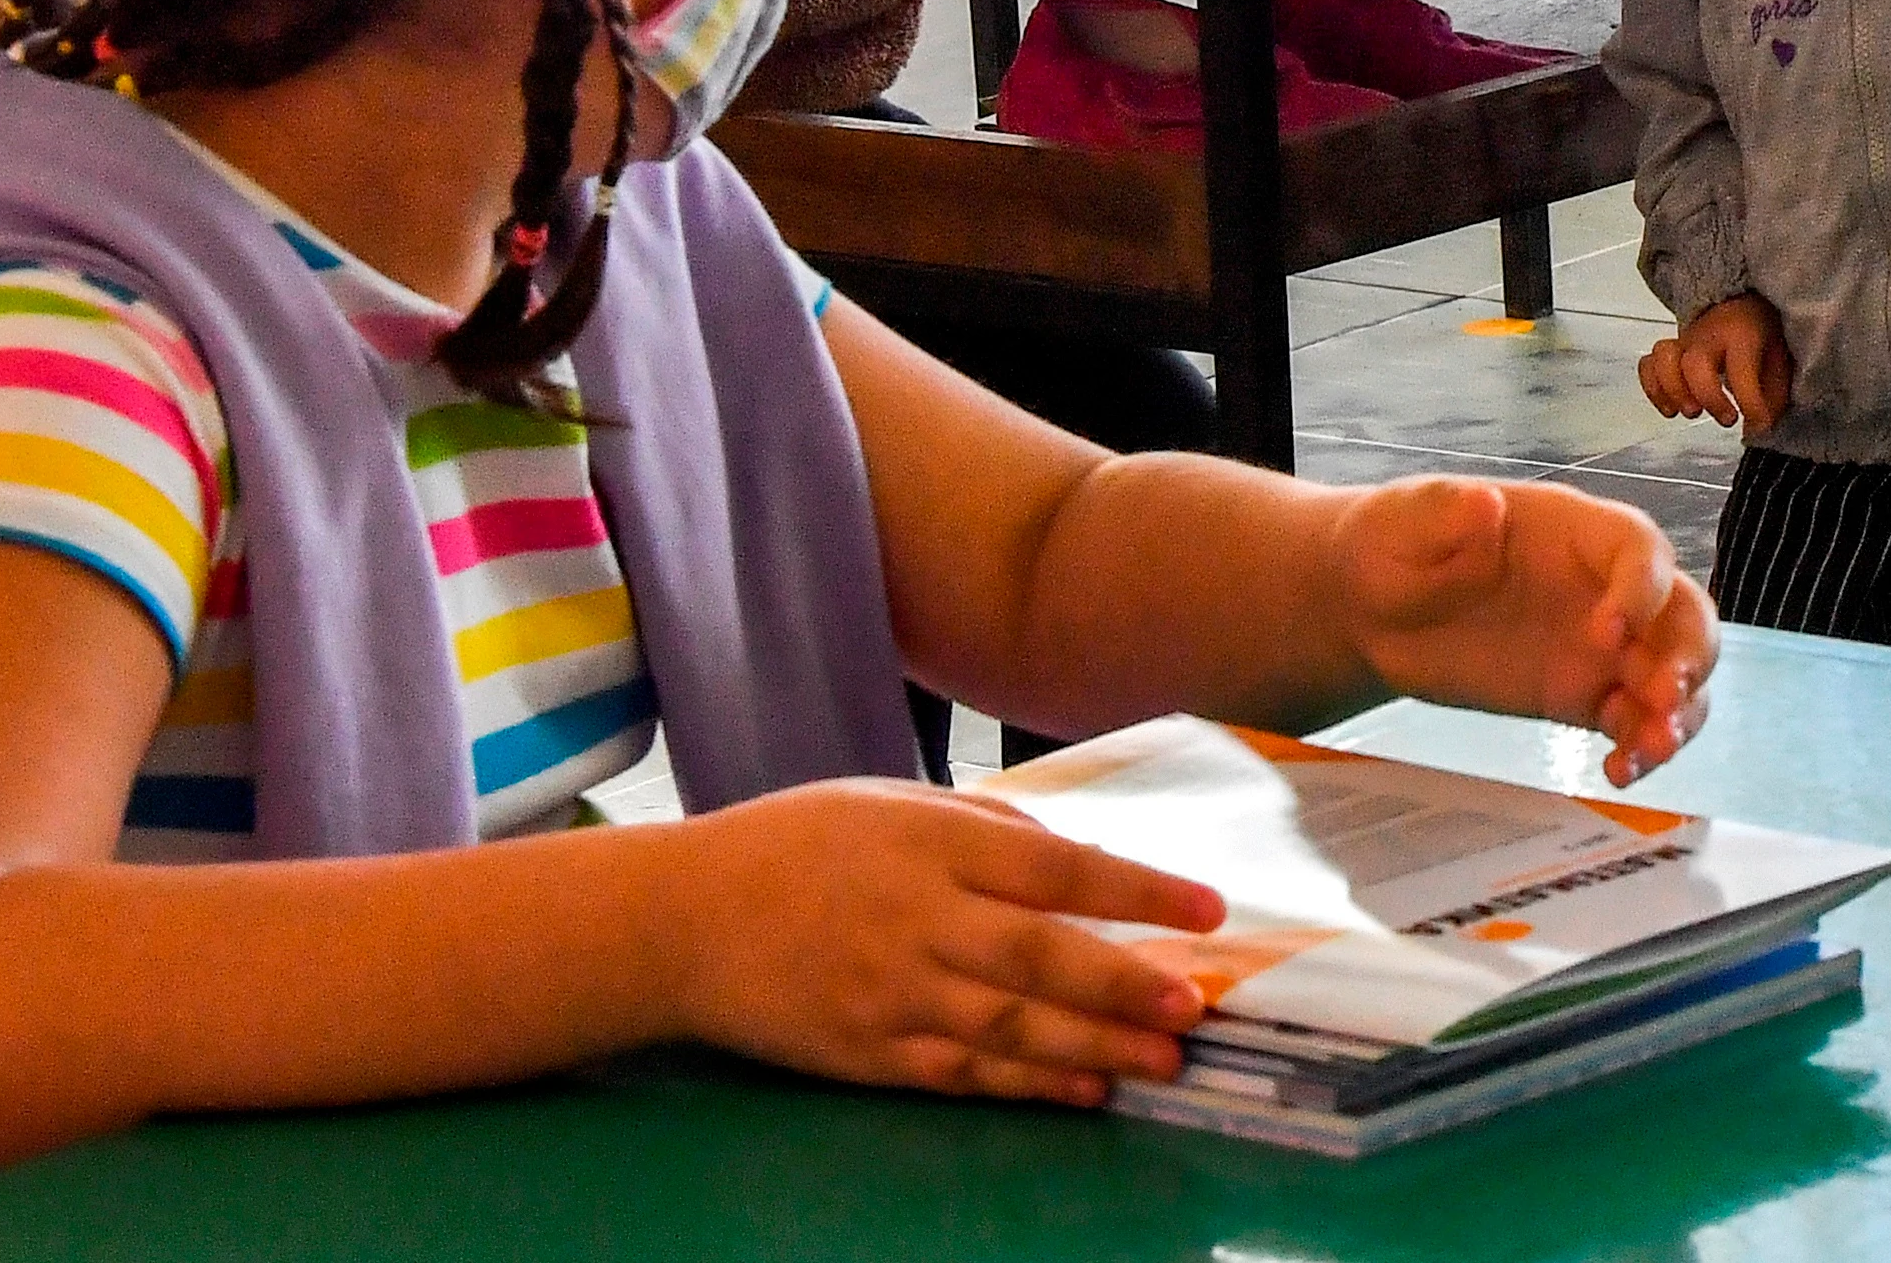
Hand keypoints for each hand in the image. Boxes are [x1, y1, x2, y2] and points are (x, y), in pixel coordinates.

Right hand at [664, 777, 1222, 1108]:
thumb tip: (1082, 860)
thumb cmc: (799, 846)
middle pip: (1042, 958)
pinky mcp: (868, 1052)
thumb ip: (989, 830)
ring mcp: (892, 994)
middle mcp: (919, 920)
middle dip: (1128, 986)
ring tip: (1162, 1062)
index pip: (1057, 869)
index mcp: (932, 844)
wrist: (680, 921)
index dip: (1139, 893)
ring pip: (1011, 1028)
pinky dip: (1027, 1084)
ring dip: (1095, 1047)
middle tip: (1196, 1008)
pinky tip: (1082, 1088)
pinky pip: (962, 1073)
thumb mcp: (892, 803)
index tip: (1210, 911)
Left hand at [1335, 474, 1720, 785]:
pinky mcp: (1582, 696)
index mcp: (1575, 530)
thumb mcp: (1408, 519)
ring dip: (1681, 711)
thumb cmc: (1396, 544)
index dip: (1641, 589)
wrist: (1371, 608)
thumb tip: (1485, 503)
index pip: (1639, 549)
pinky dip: (1642, 748)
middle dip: (1689, 654)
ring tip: (1654, 748)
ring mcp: (1600, 646)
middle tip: (1666, 697)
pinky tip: (1619, 771)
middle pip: (1684, 611)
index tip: (1605, 633)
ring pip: (1673, 673)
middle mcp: (1605, 587)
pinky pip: (1634, 721)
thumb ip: (1446, 512)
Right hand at [1639, 293, 1796, 435]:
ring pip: (1663, 359)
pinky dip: (1653, 390)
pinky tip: (1670, 409)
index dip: (1750, 403)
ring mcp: (1684, 341)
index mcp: (1742, 332)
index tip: (1759, 424)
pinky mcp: (1669, 351)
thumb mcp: (1779, 361)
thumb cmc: (1761, 335)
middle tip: (1728, 418)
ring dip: (1673, 392)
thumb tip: (1756, 430)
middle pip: (1694, 364)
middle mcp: (1708, 334)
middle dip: (1708, 397)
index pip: (1741, 369)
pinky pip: (1647, 365)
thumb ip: (1771, 398)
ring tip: (1691, 412)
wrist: (1742, 304)